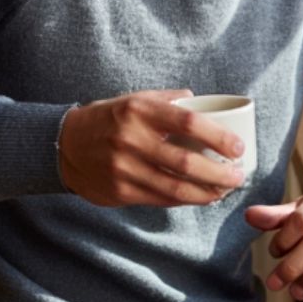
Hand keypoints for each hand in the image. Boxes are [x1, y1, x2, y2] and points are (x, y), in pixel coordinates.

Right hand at [59, 89, 245, 206]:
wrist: (64, 146)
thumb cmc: (108, 120)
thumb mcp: (134, 100)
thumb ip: (168, 100)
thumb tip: (202, 102)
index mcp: (139, 111)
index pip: (189, 123)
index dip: (219, 137)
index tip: (238, 147)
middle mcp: (131, 139)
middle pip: (187, 162)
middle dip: (219, 173)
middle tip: (238, 176)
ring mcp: (125, 168)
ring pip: (176, 188)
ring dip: (206, 193)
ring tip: (224, 191)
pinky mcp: (120, 191)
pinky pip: (161, 199)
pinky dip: (185, 200)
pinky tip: (200, 197)